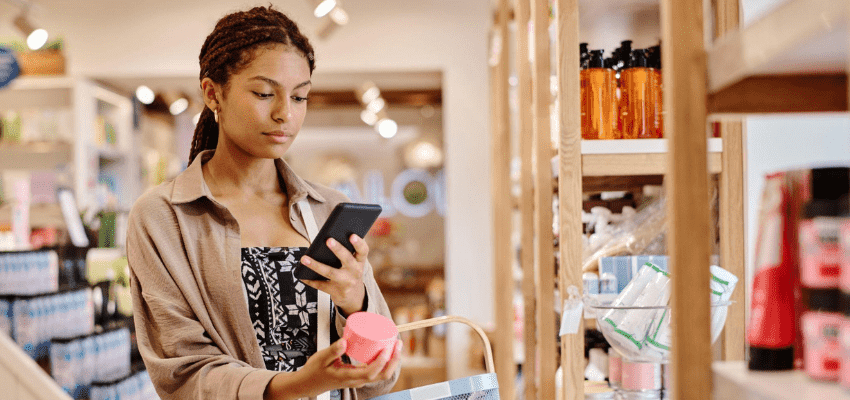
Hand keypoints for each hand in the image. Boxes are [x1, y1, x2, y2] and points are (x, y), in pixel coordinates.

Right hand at [273, 338, 401, 398]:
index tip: (388, 349)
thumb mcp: (321, 358)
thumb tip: (345, 340)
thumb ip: (332, 350)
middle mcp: (356, 381)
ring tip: (395, 345)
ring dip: (391, 362)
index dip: (382, 362)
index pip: (371, 373)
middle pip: (381, 375)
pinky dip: (384, 362)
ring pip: (380, 374)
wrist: (308, 384)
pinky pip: (375, 371)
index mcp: (348, 378)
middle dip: (393, 361)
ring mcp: (358, 380)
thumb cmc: (314, 371)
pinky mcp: (357, 376)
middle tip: (398, 344)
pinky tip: (385, 351)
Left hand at [300, 234, 368, 315]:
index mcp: (360, 262)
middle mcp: (355, 272)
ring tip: (304, 258)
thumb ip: (347, 252)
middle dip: (338, 249)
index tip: (352, 235)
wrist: (353, 297)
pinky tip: (301, 275)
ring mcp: (345, 282)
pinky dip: (310, 280)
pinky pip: (320, 285)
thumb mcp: (354, 263)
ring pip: (330, 272)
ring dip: (316, 265)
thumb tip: (327, 239)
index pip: (363, 251)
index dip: (358, 243)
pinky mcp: (335, 291)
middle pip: (347, 259)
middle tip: (328, 240)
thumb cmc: (350, 273)